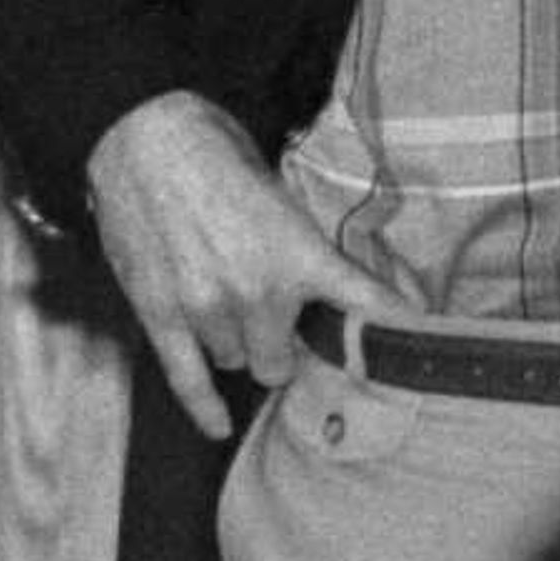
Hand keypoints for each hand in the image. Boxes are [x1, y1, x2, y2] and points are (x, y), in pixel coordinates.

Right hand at [84, 92, 381, 437]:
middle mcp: (258, 292)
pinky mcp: (161, 315)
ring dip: (234, 344)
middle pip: (281, 361)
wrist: (144, 136)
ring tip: (222, 310)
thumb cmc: (217, 154)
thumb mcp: (281, 193)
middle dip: (277, 344)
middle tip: (268, 318)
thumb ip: (304, 248)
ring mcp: (208, 309)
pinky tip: (218, 424)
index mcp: (300, 255)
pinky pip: (187, 379)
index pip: (366, 305)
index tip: (415, 343)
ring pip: (236, 362)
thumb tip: (328, 290)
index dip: (394, 328)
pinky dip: (204, 407)